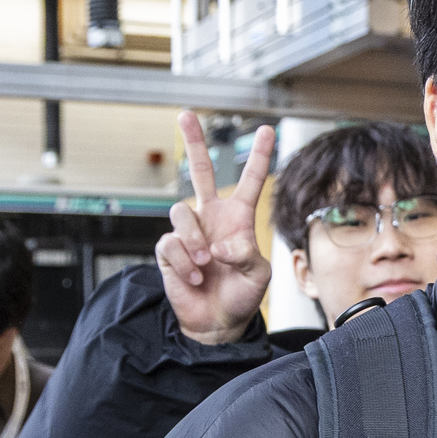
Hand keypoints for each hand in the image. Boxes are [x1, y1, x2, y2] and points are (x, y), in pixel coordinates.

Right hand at [156, 112, 274, 344]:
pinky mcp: (168, 251)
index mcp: (239, 219)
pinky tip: (193, 277)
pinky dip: (183, 263)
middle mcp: (212, 218)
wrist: (217, 323)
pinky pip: (170, 243)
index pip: (250, 181)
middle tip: (185, 114)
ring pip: (182, 213)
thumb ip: (247, 257)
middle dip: (193, 142)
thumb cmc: (241, 296)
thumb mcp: (258, 276)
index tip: (268, 130)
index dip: (259, 157)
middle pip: (200, 172)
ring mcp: (189, 232)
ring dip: (193, 240)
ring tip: (204, 265)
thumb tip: (223, 245)